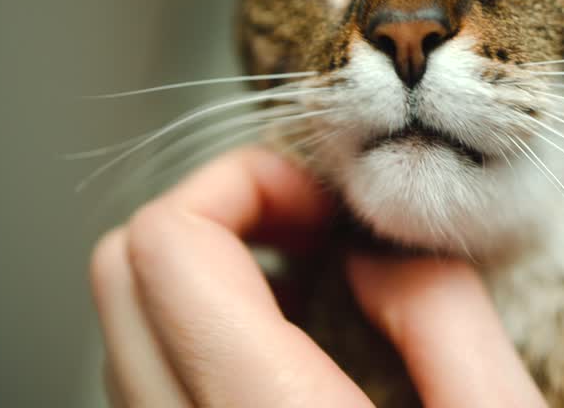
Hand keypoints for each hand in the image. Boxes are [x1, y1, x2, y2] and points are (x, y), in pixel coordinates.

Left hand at [88, 146, 544, 406]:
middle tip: (318, 230)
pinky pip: (146, 380)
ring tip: (315, 285)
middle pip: (121, 272)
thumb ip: (442, 316)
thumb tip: (375, 252)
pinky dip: (202, 333)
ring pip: (124, 329)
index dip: (246, 183)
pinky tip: (294, 348)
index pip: (166, 244)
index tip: (327, 202)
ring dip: (208, 274)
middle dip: (219, 214)